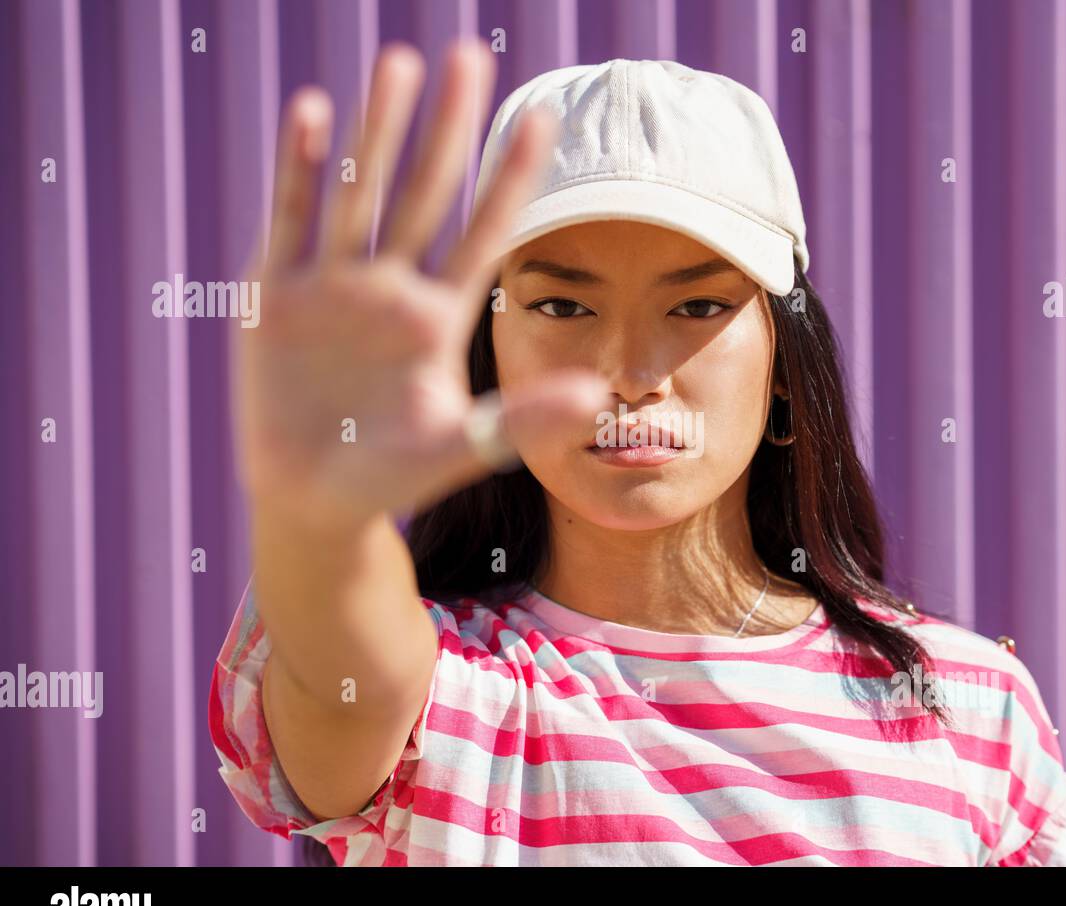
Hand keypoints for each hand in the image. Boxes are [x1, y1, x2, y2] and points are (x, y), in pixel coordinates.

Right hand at [234, 39, 606, 529]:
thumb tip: (598, 397)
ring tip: (399, 62)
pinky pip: (292, 221)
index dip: (510, 179)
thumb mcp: (460, 448)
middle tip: (469, 55)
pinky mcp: (276, 295)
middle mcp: (391, 288)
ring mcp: (332, 285)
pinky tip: (314, 111)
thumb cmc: (391, 478)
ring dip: (378, 131)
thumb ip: (521, 422)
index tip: (545, 119)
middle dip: (445, 128)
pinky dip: (300, 171)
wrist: (312, 500)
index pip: (485, 233)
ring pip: (360, 192)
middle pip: (425, 193)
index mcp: (438, 317)